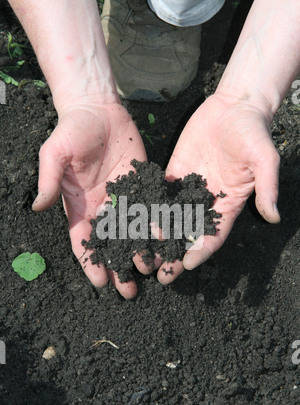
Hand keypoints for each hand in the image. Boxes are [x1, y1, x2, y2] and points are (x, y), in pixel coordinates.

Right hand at [33, 103, 146, 297]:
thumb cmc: (71, 130)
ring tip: (150, 273)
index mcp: (80, 206)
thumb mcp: (55, 153)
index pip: (84, 241)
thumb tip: (38, 207)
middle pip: (111, 244)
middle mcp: (103, 207)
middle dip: (118, 267)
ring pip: (133, 232)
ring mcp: (124, 197)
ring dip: (140, 253)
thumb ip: (49, 181)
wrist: (97, 108)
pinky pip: (151, 208)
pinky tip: (166, 242)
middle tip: (129, 291)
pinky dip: (157, 226)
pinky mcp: (142, 184)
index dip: (90, 262)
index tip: (99, 284)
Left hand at [157, 93, 280, 283]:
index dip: (202, 250)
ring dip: (157, 237)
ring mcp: (188, 188)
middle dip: (175, 253)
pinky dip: (147, 207)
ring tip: (142, 253)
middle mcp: (206, 201)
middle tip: (160, 272)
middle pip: (189, 233)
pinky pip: (159, 193)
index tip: (187, 264)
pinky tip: (133, 219)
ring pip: (170, 218)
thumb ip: (267, 187)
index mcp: (228, 204)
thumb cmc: (253, 132)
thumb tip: (274, 217)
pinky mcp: (174, 173)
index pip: (215, 234)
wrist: (234, 106)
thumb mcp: (264, 159)